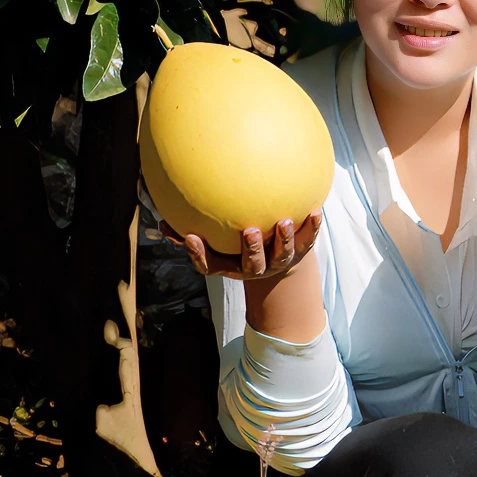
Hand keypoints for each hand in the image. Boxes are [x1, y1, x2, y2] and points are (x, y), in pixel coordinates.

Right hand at [159, 212, 321, 280]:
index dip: (199, 254)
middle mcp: (255, 267)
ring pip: (282, 254)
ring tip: (284, 222)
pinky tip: (316, 210)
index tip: (190, 236)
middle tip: (249, 231)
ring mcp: (279, 260)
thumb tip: (160, 219)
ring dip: (284, 240)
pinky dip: (312, 227)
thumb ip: (188, 230)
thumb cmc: (236, 244)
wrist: (278, 259)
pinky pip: (308, 239)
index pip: (211, 265)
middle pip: (252, 263)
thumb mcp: (215, 241)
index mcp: (231, 264)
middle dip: (251, 249)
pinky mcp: (301, 250)